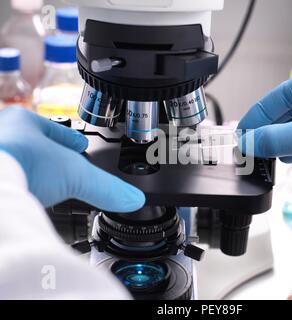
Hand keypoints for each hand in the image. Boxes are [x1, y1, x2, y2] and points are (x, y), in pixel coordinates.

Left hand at [0, 106, 145, 210]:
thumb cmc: (21, 165)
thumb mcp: (76, 176)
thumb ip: (107, 188)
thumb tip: (133, 199)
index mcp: (26, 122)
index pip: (55, 129)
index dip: (70, 140)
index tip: (78, 146)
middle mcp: (2, 132)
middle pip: (30, 141)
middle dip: (46, 152)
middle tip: (58, 164)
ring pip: (13, 155)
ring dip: (27, 166)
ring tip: (39, 180)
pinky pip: (4, 172)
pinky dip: (13, 181)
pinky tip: (19, 191)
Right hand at [237, 57, 291, 184]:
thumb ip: (275, 137)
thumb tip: (247, 142)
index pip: (283, 93)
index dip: (259, 113)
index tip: (243, 130)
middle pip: (291, 110)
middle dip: (271, 130)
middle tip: (251, 145)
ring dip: (283, 141)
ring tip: (266, 154)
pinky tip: (288, 158)